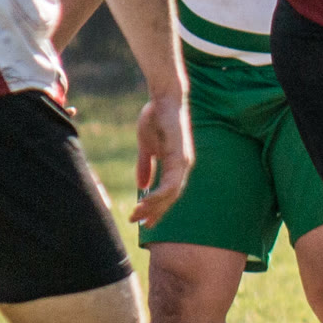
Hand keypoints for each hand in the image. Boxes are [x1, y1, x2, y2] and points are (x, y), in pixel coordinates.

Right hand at [131, 93, 191, 227]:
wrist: (163, 99)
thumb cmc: (156, 118)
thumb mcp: (146, 146)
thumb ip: (145, 165)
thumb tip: (142, 185)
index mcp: (176, 165)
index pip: (168, 193)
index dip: (157, 207)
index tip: (144, 220)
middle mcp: (183, 166)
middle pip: (171, 198)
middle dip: (155, 212)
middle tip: (138, 224)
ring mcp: (183, 162)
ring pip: (171, 194)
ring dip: (154, 206)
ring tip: (138, 214)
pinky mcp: (180, 156)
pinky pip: (171, 182)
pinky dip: (159, 194)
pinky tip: (147, 201)